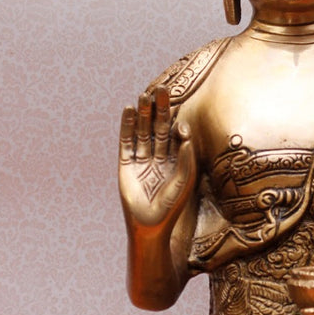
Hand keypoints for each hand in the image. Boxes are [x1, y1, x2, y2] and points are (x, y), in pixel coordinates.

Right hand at [119, 87, 195, 231]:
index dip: (176, 123)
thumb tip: (187, 134)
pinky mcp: (126, 163)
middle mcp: (159, 157)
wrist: (150, 225)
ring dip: (143, 114)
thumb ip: (187, 158)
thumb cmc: (171, 207)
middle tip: (160, 89)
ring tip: (144, 95)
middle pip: (159, 127)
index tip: (178, 113)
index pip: (175, 135)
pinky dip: (127, 125)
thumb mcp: (184, 181)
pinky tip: (129, 110)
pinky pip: (127, 141)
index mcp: (175, 160)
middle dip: (159, 109)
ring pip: (143, 131)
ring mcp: (141, 159)